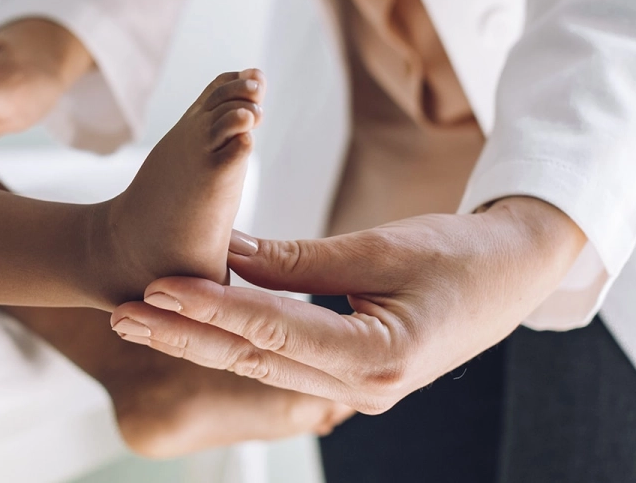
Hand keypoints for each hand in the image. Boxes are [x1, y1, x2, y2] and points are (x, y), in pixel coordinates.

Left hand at [109, 198, 587, 414]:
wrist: (516, 273)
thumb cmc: (463, 255)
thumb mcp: (381, 247)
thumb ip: (300, 260)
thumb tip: (226, 252)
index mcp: (378, 358)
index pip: (272, 331)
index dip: (209, 307)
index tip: (154, 286)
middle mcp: (363, 386)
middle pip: (253, 358)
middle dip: (182, 332)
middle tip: (120, 309)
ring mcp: (356, 387)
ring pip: (259, 363)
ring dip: (198, 337)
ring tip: (139, 313)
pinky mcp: (351, 373)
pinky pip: (281, 358)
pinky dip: (235, 338)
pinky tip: (193, 320)